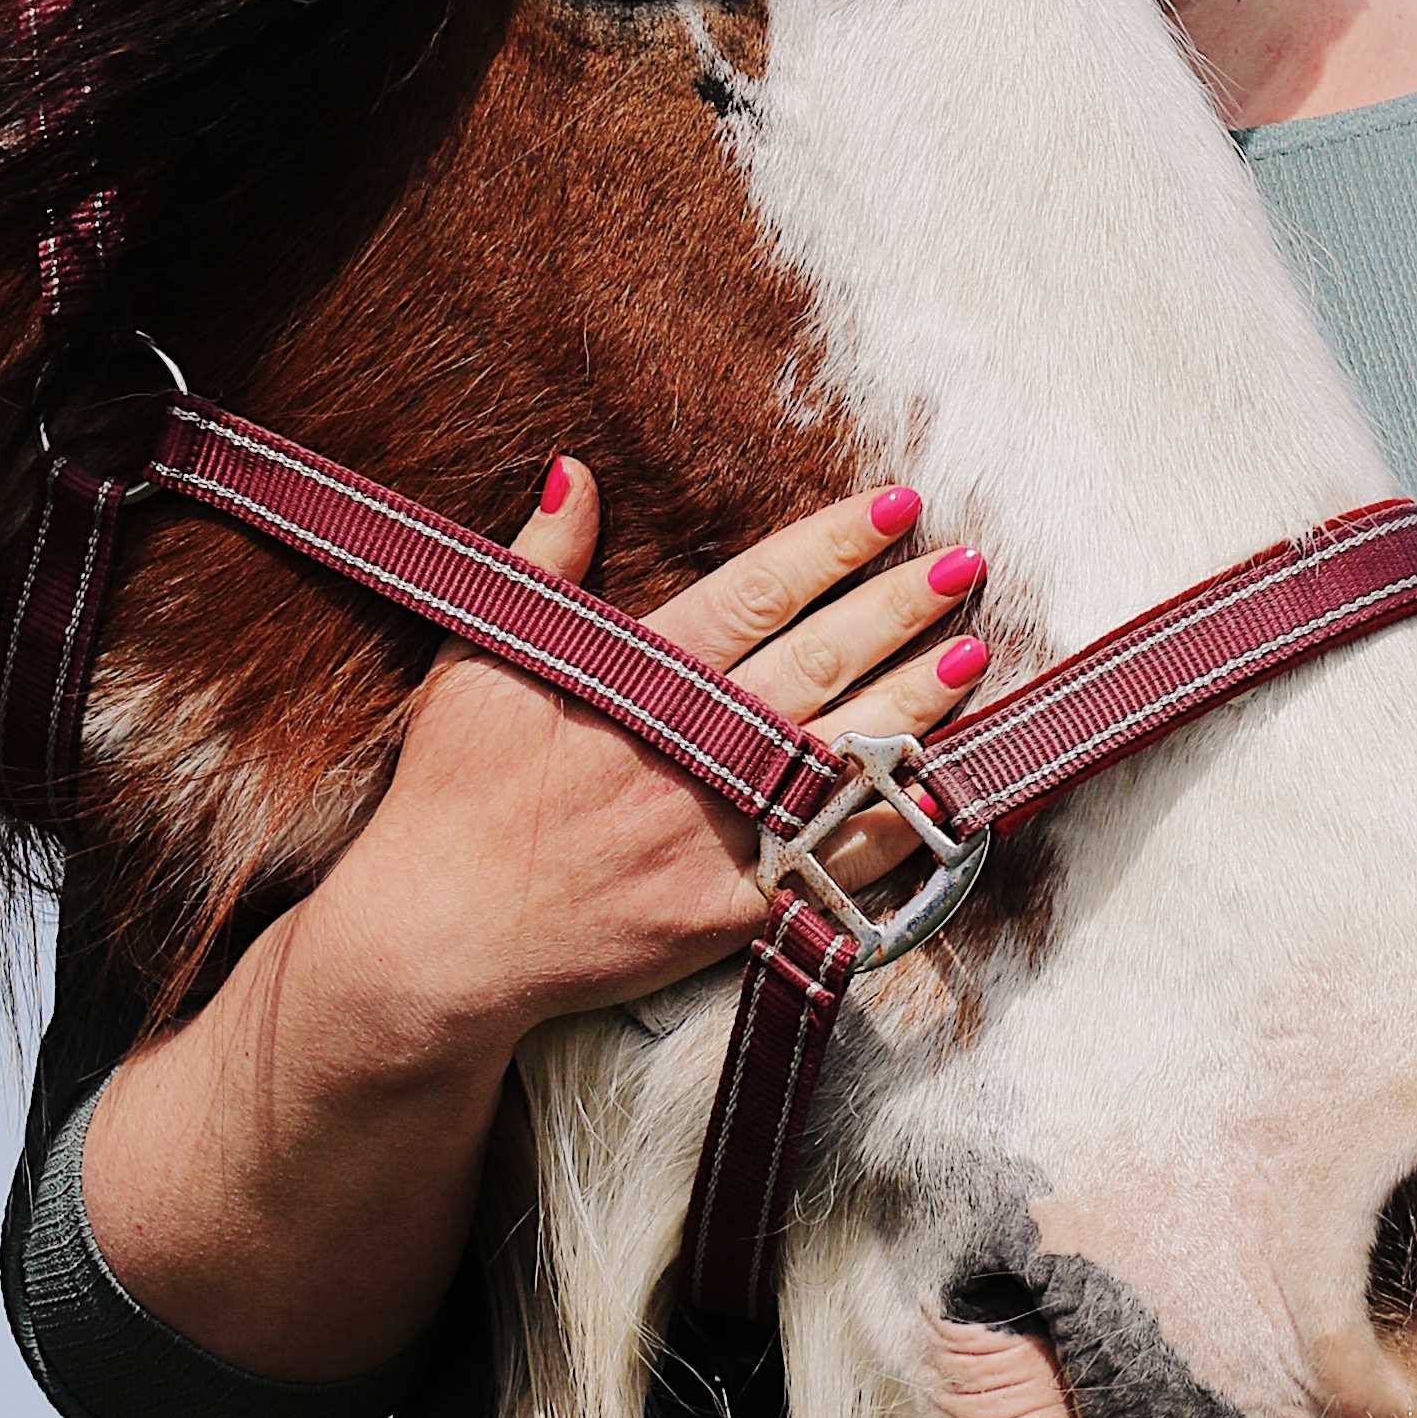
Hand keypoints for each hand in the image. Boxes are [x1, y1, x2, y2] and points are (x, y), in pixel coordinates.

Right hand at [83, 461, 989, 1385]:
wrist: (439, 945)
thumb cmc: (451, 800)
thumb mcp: (479, 665)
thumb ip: (540, 566)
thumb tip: (576, 472)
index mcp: (633, 679)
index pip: (756, 593)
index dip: (831, 546)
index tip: (896, 507)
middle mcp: (688, 750)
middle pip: (821, 664)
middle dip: (901, 610)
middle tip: (968, 567)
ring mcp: (718, 835)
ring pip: (844, 759)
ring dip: (919, 706)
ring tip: (977, 657)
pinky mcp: (733, 913)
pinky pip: (836, 865)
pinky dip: (899, 828)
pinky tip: (950, 791)